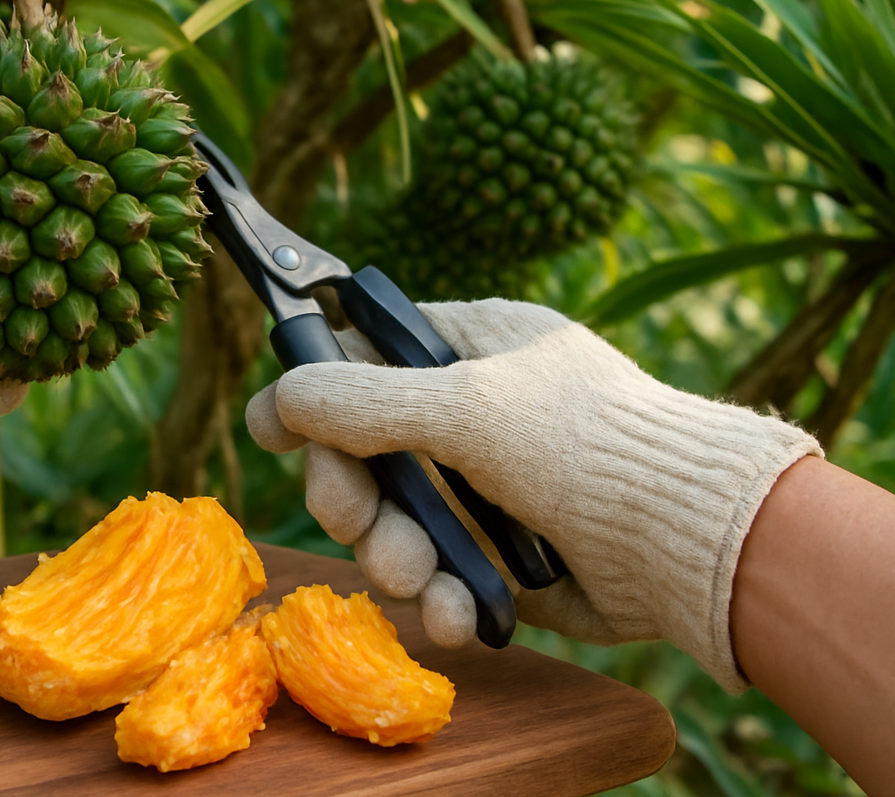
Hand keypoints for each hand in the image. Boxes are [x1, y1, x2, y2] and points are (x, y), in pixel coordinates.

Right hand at [246, 299, 819, 690]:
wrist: (691, 544)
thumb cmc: (584, 444)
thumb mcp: (465, 406)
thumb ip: (364, 401)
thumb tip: (280, 395)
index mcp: (471, 349)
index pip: (366, 358)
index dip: (314, 392)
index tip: (272, 429)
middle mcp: (474, 415)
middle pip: (364, 453)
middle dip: (354, 497)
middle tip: (353, 520)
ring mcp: (488, 490)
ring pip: (395, 525)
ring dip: (395, 558)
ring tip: (420, 579)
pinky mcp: (502, 559)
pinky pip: (439, 576)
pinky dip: (441, 599)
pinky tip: (460, 614)